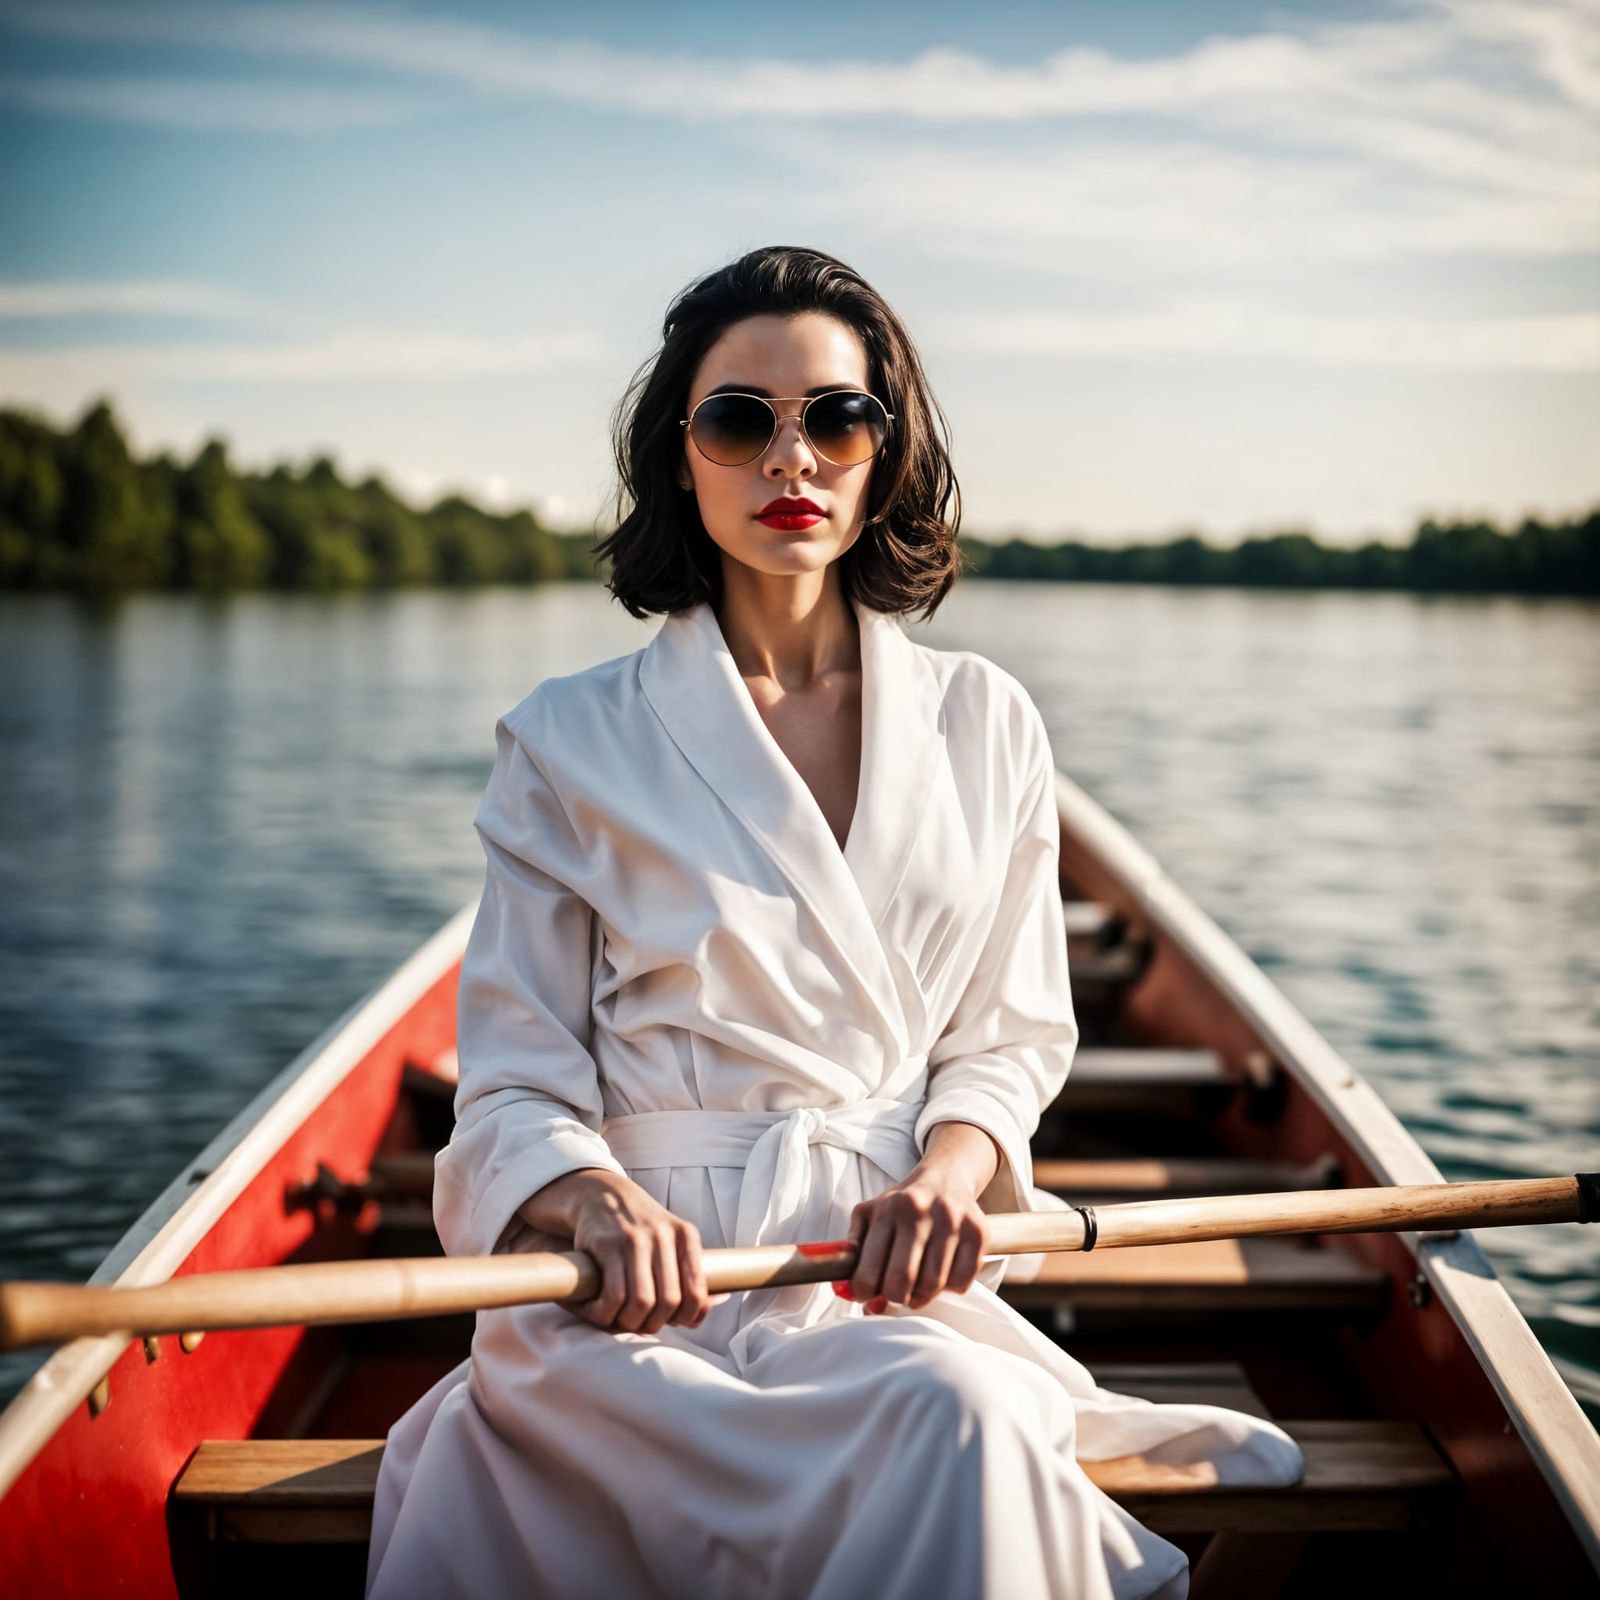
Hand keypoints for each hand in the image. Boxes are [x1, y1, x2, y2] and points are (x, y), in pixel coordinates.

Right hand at [523, 1169, 711, 1334]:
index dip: (687, 1317)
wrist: (603, 1194)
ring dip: (630, 1323)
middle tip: (641, 1324)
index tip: (673, 1322)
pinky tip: (600, 1311)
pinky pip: (613, 1294)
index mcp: (686, 1236)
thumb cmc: (640, 1227)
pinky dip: (606, 1313)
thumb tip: (716, 1303)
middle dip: (654, 1323)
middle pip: (669, 1301)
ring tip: (620, 1319)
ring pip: (642, 1301)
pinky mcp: (608, 1244)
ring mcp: (635, 1239)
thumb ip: (690, 1270)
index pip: (697, 1291)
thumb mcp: (671, 1239)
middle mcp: (664, 1235)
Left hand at [841, 1123, 997, 1310]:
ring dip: (922, 1296)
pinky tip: (942, 1273)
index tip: (866, 1294)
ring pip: (933, 1285)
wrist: (945, 1178)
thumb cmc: (902, 1205)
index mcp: (889, 1209)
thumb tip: (846, 1288)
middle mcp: (920, 1212)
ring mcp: (952, 1221)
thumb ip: (853, 1247)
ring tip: (916, 1286)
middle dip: (894, 1297)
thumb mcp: (869, 1213)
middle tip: (895, 1294)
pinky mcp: (978, 1232)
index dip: (863, 1292)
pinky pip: (961, 1282)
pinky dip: (949, 1288)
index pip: (868, 1269)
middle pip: (902, 1280)